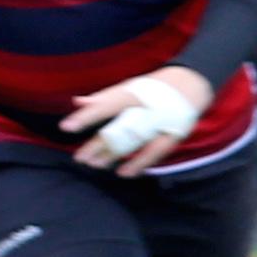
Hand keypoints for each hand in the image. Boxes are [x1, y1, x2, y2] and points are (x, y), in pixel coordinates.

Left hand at [61, 66, 209, 175]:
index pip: (105, 105)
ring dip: (113, 155)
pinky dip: (139, 163)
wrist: (191, 84)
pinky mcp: (173, 134)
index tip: (66, 127)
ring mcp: (161, 122)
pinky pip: (155, 152)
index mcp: (132, 93)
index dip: (86, 116)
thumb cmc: (152, 88)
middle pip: (117, 128)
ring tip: (94, 165)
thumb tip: (77, 102)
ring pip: (134, 142)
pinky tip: (123, 173)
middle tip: (78, 158)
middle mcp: (146, 108)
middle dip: (96, 144)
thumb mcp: (128, 87)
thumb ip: (103, 97)